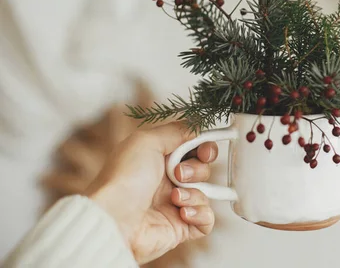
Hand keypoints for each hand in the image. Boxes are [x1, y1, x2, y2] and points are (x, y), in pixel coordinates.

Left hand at [85, 121, 216, 263]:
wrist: (115, 220)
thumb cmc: (124, 179)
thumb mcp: (147, 141)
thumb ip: (176, 130)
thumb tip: (200, 128)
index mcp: (160, 160)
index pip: (194, 149)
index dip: (204, 148)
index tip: (204, 151)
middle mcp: (168, 181)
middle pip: (203, 169)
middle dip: (197, 170)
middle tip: (179, 175)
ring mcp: (176, 205)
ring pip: (206, 192)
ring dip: (194, 192)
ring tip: (174, 197)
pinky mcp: (182, 227)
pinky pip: (207, 219)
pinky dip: (200, 214)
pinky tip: (182, 213)